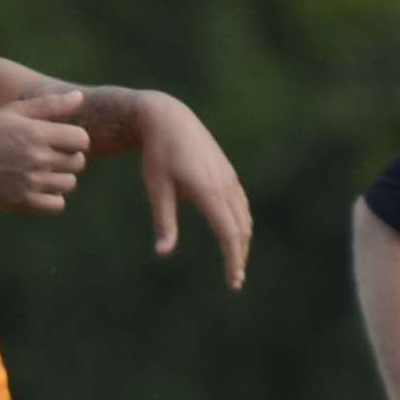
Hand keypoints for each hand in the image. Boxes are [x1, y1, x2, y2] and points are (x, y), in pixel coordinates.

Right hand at [0, 90, 89, 212]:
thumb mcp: (12, 112)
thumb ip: (48, 105)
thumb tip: (79, 97)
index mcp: (36, 134)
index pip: (81, 139)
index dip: (75, 138)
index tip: (61, 139)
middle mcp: (37, 159)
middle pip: (77, 162)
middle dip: (68, 157)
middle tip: (49, 155)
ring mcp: (30, 183)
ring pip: (69, 184)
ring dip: (60, 177)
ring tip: (42, 172)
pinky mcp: (22, 202)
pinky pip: (57, 205)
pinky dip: (52, 198)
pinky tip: (38, 188)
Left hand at [136, 91, 251, 289]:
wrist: (168, 118)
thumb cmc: (157, 154)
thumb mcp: (156, 188)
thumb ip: (164, 221)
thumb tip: (163, 253)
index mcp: (209, 192)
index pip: (229, 234)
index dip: (233, 260)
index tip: (233, 282)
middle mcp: (225, 185)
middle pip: (240, 229)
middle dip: (239, 256)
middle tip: (234, 280)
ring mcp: (229, 178)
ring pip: (243, 217)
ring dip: (241, 241)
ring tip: (234, 261)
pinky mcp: (227, 172)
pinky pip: (240, 204)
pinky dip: (240, 223)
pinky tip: (233, 233)